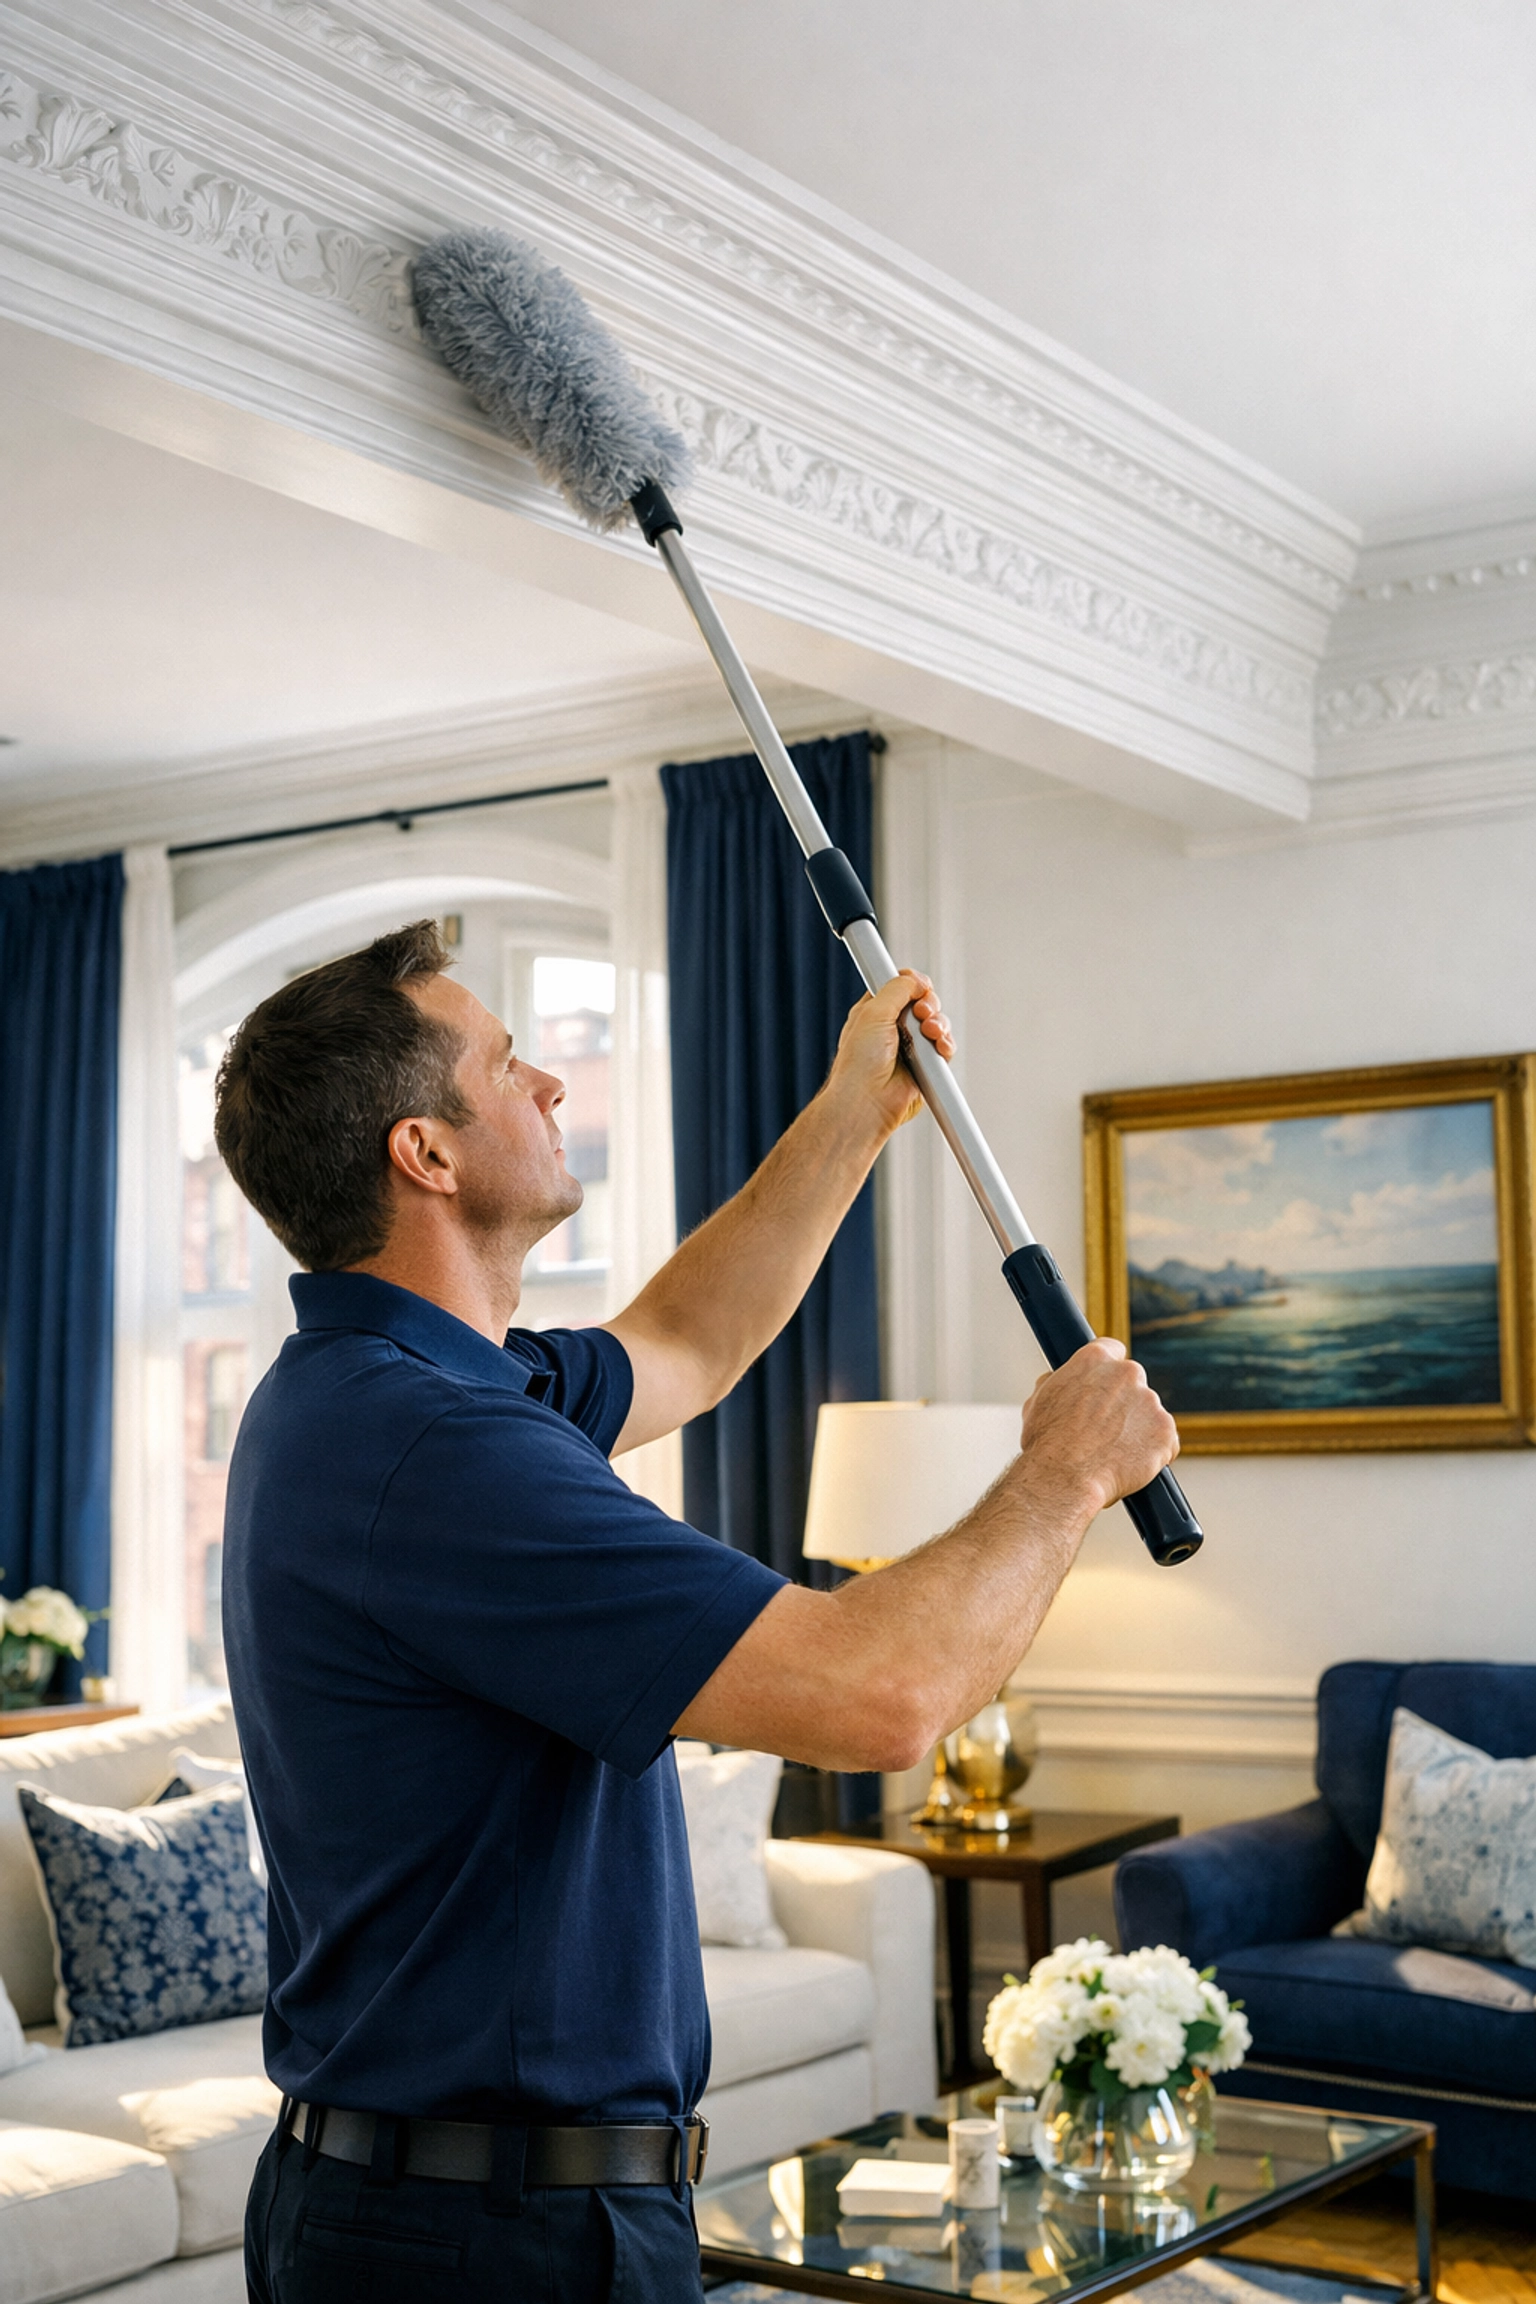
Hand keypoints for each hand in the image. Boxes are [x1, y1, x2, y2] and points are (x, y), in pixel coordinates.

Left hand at [825, 971, 954, 1137]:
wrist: (867, 1101)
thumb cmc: (859, 1064)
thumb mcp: (873, 1012)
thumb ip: (897, 989)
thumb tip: (918, 981)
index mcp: (875, 1012)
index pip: (900, 987)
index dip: (912, 984)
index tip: (916, 986)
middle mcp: (893, 1029)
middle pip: (924, 1002)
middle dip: (928, 1005)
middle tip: (920, 1013)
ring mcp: (911, 1047)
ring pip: (937, 1024)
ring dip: (938, 1025)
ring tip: (928, 1033)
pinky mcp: (926, 1067)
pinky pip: (945, 1048)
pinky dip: (945, 1045)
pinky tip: (938, 1048)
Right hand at [1013, 1339, 1177, 1522]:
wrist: (1065, 1477)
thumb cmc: (1047, 1443)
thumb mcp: (1038, 1401)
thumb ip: (1057, 1383)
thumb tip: (1058, 1380)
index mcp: (1095, 1359)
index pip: (1113, 1350)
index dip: (1108, 1372)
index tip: (1106, 1386)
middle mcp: (1127, 1373)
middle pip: (1133, 1383)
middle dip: (1124, 1403)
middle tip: (1105, 1429)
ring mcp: (1150, 1402)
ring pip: (1148, 1414)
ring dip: (1138, 1429)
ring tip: (1113, 1453)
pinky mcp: (1165, 1431)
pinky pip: (1165, 1442)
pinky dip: (1153, 1453)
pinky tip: (1130, 1464)